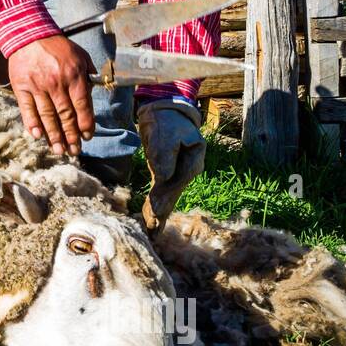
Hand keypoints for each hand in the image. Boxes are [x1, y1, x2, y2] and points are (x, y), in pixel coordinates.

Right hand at [7, 35, 95, 155]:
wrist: (29, 34)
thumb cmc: (57, 47)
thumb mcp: (80, 56)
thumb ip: (89, 75)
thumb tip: (96, 92)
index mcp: (74, 76)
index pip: (82, 106)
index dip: (85, 124)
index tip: (87, 136)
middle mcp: (56, 83)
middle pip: (65, 115)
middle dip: (71, 136)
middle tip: (75, 150)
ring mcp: (37, 86)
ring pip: (47, 116)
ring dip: (54, 135)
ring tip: (59, 150)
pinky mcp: (21, 87)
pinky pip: (27, 109)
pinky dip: (32, 123)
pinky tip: (37, 135)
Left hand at [137, 98, 204, 231]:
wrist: (165, 111)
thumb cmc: (167, 121)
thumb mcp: (166, 135)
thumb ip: (164, 155)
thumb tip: (163, 178)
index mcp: (193, 161)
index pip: (178, 183)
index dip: (166, 198)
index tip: (155, 213)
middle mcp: (188, 171)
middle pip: (174, 194)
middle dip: (163, 213)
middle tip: (152, 233)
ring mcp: (178, 173)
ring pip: (168, 196)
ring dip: (159, 213)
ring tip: (152, 233)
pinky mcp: (166, 174)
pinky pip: (161, 191)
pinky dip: (156, 204)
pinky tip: (151, 218)